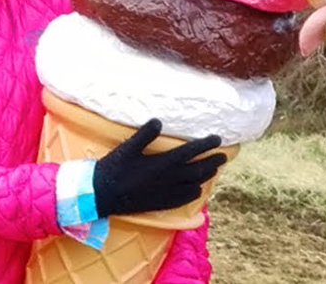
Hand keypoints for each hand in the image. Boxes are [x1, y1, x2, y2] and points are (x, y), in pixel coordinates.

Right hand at [93, 119, 225, 217]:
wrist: (101, 196)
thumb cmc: (113, 168)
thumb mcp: (128, 147)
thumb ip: (145, 134)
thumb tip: (158, 120)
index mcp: (163, 163)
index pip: (191, 152)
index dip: (206, 145)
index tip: (218, 139)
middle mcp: (168, 179)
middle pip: (198, 170)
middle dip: (213, 162)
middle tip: (224, 157)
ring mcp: (165, 193)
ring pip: (194, 185)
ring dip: (206, 177)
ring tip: (213, 171)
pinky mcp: (160, 204)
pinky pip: (183, 200)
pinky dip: (193, 194)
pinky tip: (196, 191)